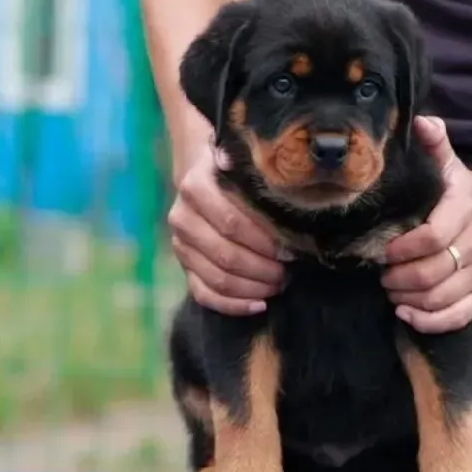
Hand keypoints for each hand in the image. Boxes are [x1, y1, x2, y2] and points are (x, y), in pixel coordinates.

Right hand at [169, 146, 285, 315]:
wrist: (205, 179)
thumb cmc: (235, 174)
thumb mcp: (244, 166)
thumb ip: (258, 178)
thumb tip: (284, 193)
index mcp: (196, 188)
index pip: (232, 224)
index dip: (264, 242)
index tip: (291, 248)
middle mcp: (182, 218)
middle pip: (226, 255)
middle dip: (263, 268)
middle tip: (288, 271)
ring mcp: (180, 246)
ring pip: (217, 278)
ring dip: (253, 287)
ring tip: (279, 284)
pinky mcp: (184, 267)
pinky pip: (204, 295)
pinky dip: (233, 305)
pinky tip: (260, 305)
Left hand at [381, 116, 471, 333]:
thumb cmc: (460, 191)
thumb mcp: (447, 164)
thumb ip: (434, 144)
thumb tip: (419, 121)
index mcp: (464, 210)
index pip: (432, 237)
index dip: (402, 249)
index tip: (382, 251)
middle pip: (433, 273)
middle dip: (398, 278)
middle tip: (380, 275)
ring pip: (442, 297)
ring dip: (409, 300)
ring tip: (390, 291)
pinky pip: (459, 316)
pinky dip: (430, 322)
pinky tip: (406, 315)